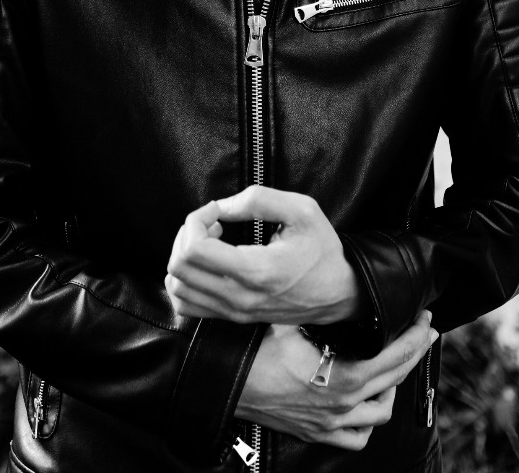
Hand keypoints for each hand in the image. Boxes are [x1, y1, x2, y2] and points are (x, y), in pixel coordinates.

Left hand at [165, 186, 360, 323]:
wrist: (340, 293)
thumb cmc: (322, 249)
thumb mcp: (302, 210)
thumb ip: (258, 200)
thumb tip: (220, 206)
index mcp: (256, 271)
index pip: (194, 250)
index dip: (196, 220)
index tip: (216, 210)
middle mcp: (240, 298)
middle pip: (179, 268)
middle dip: (187, 234)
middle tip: (212, 222)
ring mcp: (234, 312)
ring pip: (177, 289)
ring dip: (185, 257)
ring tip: (210, 241)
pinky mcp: (233, 318)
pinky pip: (187, 306)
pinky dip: (186, 281)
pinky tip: (208, 263)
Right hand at [236, 312, 436, 449]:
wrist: (228, 386)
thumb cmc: (255, 353)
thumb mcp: (291, 321)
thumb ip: (318, 307)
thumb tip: (337, 283)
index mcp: (344, 378)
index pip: (395, 357)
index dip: (416, 336)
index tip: (426, 319)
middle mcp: (344, 405)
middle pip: (395, 380)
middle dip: (415, 354)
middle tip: (425, 332)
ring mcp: (331, 423)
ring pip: (381, 412)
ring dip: (392, 387)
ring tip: (395, 365)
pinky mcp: (317, 432)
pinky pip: (357, 437)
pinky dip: (368, 421)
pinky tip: (366, 402)